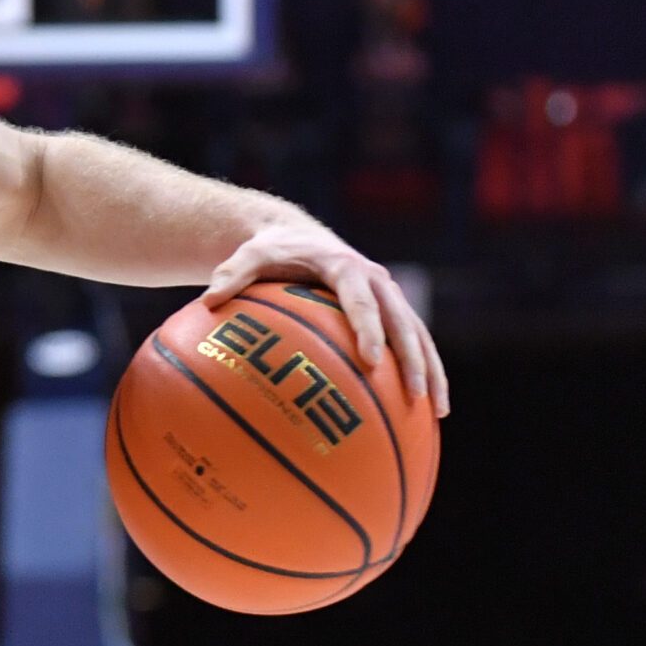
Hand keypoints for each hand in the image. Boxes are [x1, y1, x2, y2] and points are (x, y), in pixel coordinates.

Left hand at [201, 220, 449, 414]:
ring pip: (417, 334)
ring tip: (438, 410)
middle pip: (401, 321)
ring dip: (431, 370)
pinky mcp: (390, 309)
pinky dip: (425, 370)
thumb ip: (231, 275)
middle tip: (414, 393)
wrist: (296, 234)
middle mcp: (374, 279)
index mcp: (343, 266)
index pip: (359, 301)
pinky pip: (414, 341)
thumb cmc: (270, 251)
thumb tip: (208, 301)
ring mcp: (387, 295)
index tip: (371, 360)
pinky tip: (428, 409)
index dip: (368, 330)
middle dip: (412, 358)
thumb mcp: (248, 256)